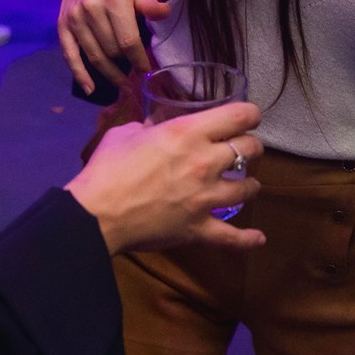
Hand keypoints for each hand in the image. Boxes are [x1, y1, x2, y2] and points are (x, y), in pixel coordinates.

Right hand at [58, 0, 168, 94]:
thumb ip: (149, 4)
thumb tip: (165, 13)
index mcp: (113, 0)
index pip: (128, 39)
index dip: (138, 59)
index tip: (145, 71)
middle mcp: (92, 10)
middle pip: (111, 50)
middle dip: (125, 65)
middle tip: (134, 75)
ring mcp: (75, 20)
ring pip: (94, 56)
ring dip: (109, 75)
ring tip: (122, 86)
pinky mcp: (62, 27)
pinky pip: (70, 56)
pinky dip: (80, 75)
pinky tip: (91, 88)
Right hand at [67, 101, 265, 253]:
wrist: (96, 213)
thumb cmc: (107, 168)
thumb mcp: (127, 133)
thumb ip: (149, 126)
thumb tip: (156, 126)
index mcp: (189, 132)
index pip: (239, 116)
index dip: (250, 115)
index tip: (249, 118)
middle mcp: (205, 161)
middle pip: (250, 148)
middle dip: (251, 146)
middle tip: (244, 149)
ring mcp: (205, 197)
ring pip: (247, 188)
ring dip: (248, 185)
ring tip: (244, 184)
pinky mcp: (198, 228)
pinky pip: (232, 237)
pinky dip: (247, 239)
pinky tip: (259, 238)